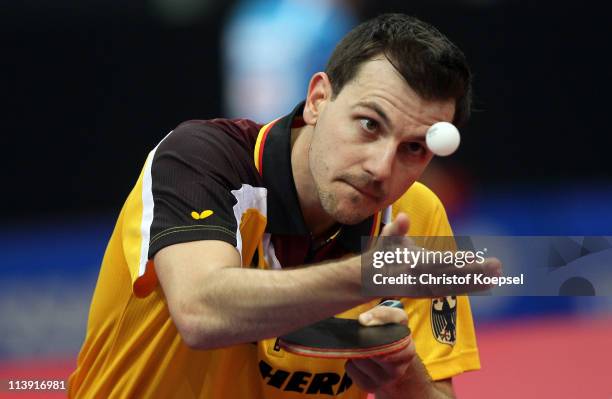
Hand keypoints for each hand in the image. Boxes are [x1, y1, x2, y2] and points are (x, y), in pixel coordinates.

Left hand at [345, 305, 415, 392]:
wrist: (391, 359)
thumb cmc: (391, 334)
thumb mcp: (394, 318)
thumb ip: (383, 314)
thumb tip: (363, 320)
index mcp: (408, 350)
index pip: (390, 343)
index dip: (375, 332)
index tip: (364, 322)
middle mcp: (398, 369)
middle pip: (371, 351)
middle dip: (363, 340)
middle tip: (361, 334)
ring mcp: (384, 380)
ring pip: (359, 359)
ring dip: (355, 350)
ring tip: (362, 346)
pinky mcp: (370, 386)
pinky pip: (351, 369)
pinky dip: (350, 361)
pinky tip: (359, 359)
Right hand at [365, 212, 502, 296]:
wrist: (369, 280)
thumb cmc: (382, 254)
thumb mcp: (387, 239)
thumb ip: (397, 228)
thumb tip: (403, 217)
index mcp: (413, 264)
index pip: (441, 263)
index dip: (459, 262)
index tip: (475, 257)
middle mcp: (421, 279)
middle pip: (452, 276)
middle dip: (475, 272)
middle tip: (497, 266)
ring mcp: (425, 288)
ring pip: (454, 286)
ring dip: (476, 282)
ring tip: (497, 276)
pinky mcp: (427, 293)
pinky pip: (450, 290)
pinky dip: (468, 287)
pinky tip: (486, 284)